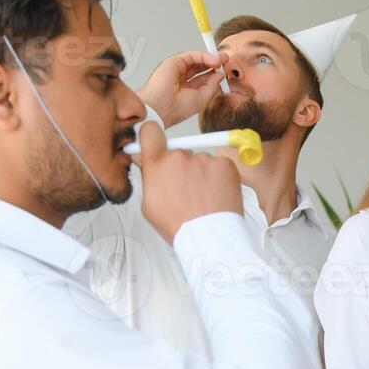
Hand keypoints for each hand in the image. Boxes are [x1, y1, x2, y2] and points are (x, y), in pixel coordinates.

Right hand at [138, 50, 228, 127]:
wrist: (161, 108)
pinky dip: (204, 56)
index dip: (215, 73)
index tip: (226, 70)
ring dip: (211, 58)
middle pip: (200, 67)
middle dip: (215, 63)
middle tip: (226, 60)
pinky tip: (214, 61)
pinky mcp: (173, 62)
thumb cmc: (176, 108)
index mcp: (187, 89)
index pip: (204, 78)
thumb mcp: (203, 98)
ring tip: (222, 60)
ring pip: (196, 60)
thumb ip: (212, 85)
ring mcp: (177, 70)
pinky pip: (192, 56)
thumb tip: (220, 74)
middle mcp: (181, 79)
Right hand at [138, 119, 241, 243]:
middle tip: (185, 191)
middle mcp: (180, 156)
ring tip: (203, 198)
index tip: (156, 143)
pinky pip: (218, 166)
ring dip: (201, 174)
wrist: (210, 237)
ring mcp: (204, 158)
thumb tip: (144, 159)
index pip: (150, 131)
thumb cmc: (180, 225)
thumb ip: (148, 176)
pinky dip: (218, 178)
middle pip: (178, 152)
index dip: (153, 137)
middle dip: (180, 167)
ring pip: (200, 161)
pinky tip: (215, 195)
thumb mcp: (150, 204)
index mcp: (157, 164)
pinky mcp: (225, 164)